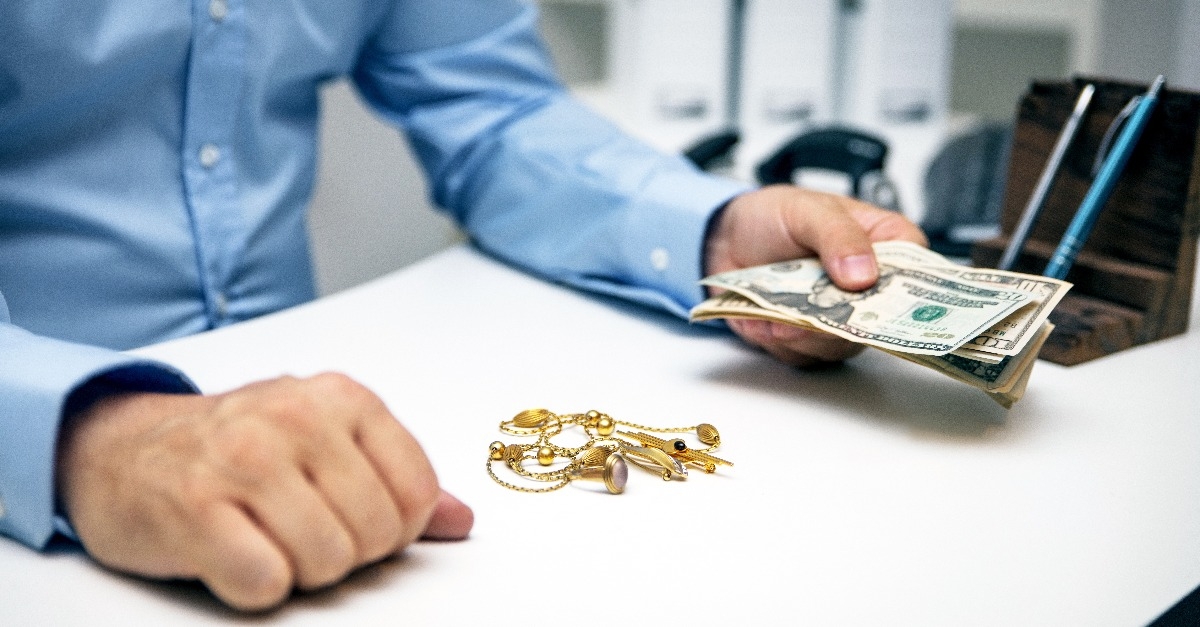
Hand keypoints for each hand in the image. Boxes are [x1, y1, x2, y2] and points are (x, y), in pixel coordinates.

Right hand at [55, 372, 472, 610]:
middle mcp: (295, 418)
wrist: (120, 448)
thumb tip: (459, 520)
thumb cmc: (234, 448)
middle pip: (374, 534)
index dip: (396, 530)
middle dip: (346, 553)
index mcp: (341, 398)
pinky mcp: (193, 507)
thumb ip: (394, 479)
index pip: (417, 493)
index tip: (357, 521)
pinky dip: (254, 586)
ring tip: (268, 540)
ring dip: (300, 571)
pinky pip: (266, 581)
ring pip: (327, 561)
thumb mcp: (323, 443)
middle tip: (301, 532)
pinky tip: (233, 555)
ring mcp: (243, 460)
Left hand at [704, 184, 926, 366]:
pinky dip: (776, 338)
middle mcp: (868, 290)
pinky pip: (801, 354)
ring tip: (775, 315)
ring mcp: (839, 318)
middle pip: (879, 323)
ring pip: (839, 346)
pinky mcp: (807, 340)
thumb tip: (864, 274)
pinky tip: (759, 319)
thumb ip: (838, 235)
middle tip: (812, 314)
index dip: (908, 292)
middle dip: (842, 322)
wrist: (727, 239)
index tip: (880, 297)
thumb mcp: (808, 210)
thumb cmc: (775, 217)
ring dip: (803, 334)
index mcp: (885, 247)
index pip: (920, 274)